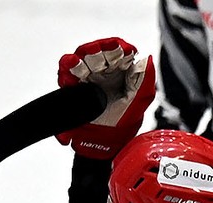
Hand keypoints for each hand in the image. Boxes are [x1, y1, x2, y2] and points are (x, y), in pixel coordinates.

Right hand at [55, 37, 155, 158]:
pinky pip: (66, 73)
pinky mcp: (73, 87)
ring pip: (80, 59)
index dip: (120, 47)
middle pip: (97, 51)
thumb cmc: (123, 123)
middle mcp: (103, 72)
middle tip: (98, 53)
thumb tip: (146, 59)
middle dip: (98, 50)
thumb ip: (144, 81)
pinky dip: (67, 70)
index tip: (124, 50)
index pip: (119, 51)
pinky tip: (70, 74)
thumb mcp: (139, 102)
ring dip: (80, 58)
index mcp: (120, 72)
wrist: (103, 143)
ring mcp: (87, 78)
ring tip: (79, 63)